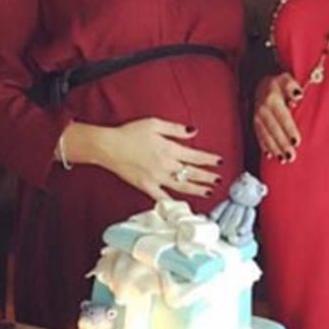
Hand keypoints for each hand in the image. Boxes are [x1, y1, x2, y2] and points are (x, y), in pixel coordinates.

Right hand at [67, 118, 221, 200]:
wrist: (108, 146)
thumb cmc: (130, 133)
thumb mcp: (155, 124)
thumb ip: (176, 129)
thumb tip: (193, 131)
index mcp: (170, 149)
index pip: (196, 156)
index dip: (209, 160)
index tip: (219, 162)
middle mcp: (166, 165)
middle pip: (192, 173)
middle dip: (208, 176)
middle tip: (219, 179)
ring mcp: (156, 178)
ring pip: (182, 186)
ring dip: (197, 189)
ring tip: (209, 191)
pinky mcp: (146, 186)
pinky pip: (162, 197)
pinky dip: (172, 202)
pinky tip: (181, 205)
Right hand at [253, 73, 302, 160]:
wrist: (259, 83)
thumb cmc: (278, 83)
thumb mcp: (286, 79)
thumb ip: (292, 87)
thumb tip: (298, 95)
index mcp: (272, 100)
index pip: (282, 117)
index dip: (289, 130)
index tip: (296, 142)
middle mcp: (263, 110)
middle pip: (274, 130)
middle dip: (282, 144)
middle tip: (291, 156)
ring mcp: (257, 118)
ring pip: (266, 135)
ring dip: (274, 149)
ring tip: (283, 159)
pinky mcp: (255, 123)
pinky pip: (259, 136)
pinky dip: (264, 147)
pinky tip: (269, 155)